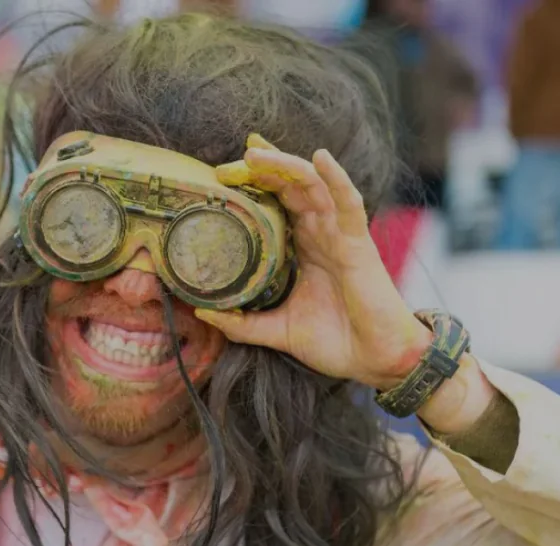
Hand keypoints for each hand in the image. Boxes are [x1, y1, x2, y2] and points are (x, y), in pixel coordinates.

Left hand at [195, 134, 431, 389]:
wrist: (374, 361)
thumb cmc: (334, 342)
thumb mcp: (277, 330)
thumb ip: (241, 323)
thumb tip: (201, 312)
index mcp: (303, 246)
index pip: (276, 202)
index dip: (254, 183)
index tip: (221, 174)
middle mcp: (320, 233)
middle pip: (288, 187)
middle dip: (258, 171)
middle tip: (225, 168)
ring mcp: (340, 234)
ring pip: (312, 185)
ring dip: (284, 165)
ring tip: (253, 153)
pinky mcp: (358, 244)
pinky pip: (348, 203)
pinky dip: (336, 178)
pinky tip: (320, 158)